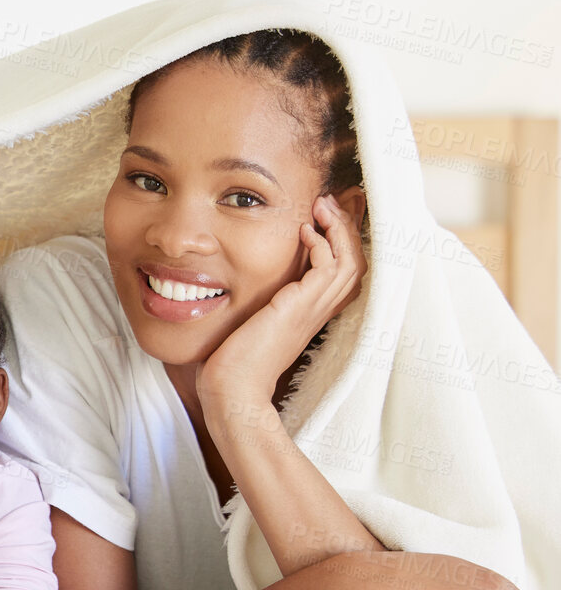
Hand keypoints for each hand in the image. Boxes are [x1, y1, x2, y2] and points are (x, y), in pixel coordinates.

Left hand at [199, 195, 362, 413]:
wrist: (233, 388)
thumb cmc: (235, 361)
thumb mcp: (253, 320)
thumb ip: (260, 299)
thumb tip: (241, 278)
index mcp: (313, 312)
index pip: (344, 271)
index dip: (343, 241)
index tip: (328, 215)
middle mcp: (320, 310)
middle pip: (357, 261)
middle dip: (348, 227)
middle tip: (331, 201)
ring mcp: (314, 310)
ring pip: (351, 260)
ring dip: (340, 228)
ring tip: (323, 206)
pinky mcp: (300, 307)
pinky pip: (329, 267)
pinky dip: (322, 244)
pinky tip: (304, 231)